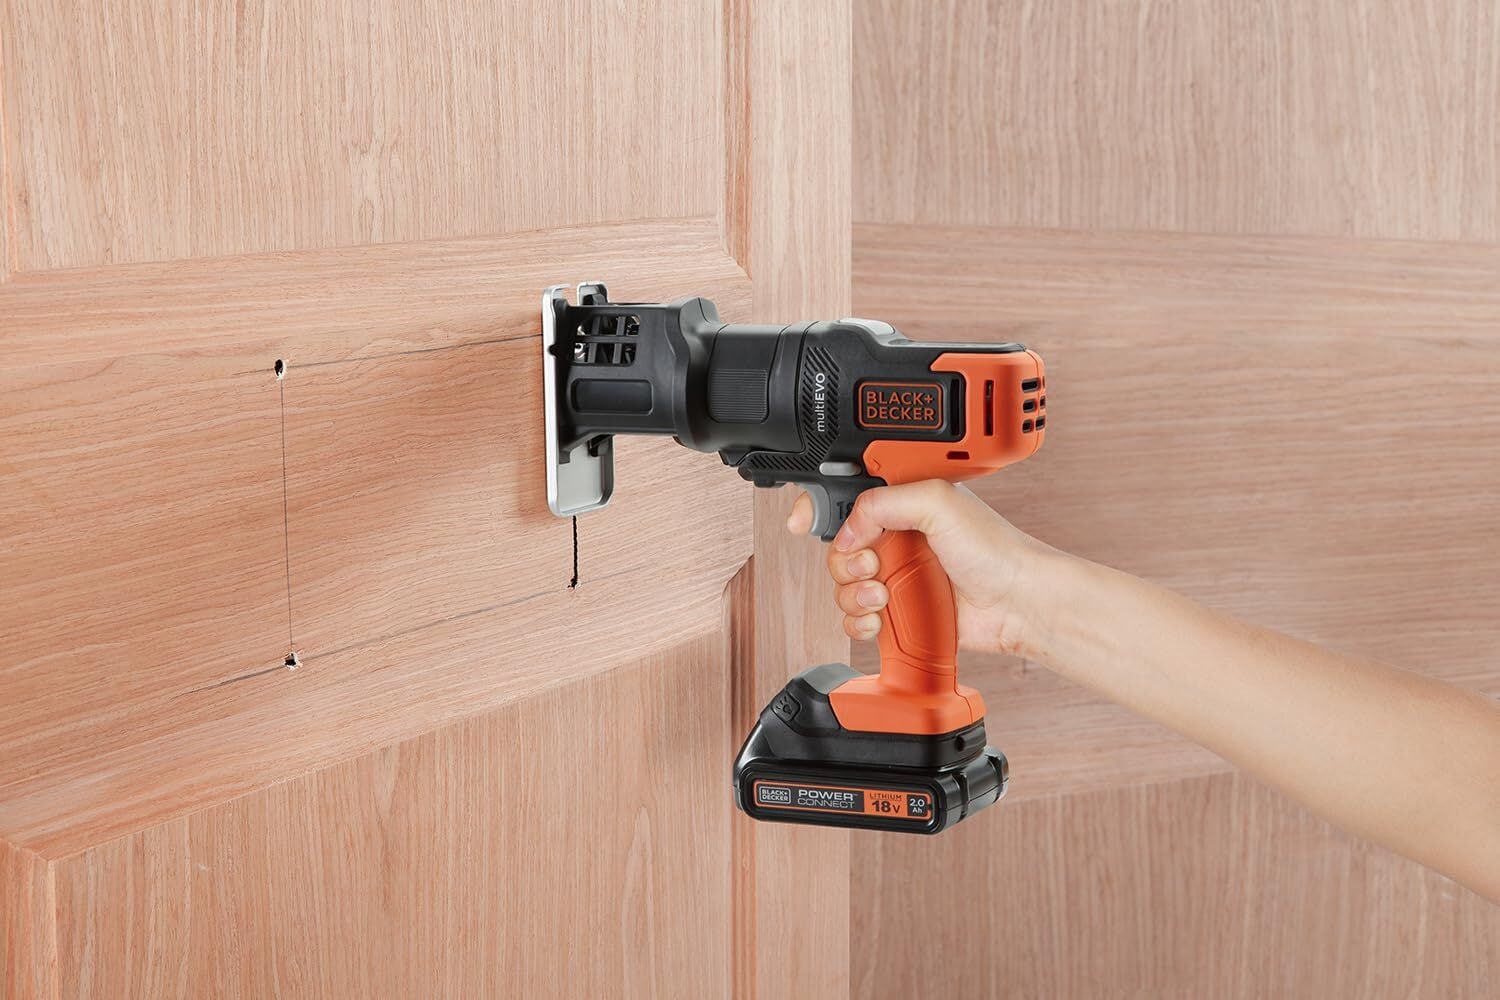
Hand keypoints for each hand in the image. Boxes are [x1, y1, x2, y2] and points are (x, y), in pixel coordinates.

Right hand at [785, 480, 1054, 654]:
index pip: (846, 497)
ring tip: (882, 595)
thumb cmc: (994, 549)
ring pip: (842, 584)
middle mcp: (896, 537)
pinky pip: (857, 618)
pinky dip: (858, 621)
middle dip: (844, 559)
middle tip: (873, 564)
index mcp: (902, 501)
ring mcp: (896, 575)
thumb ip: (883, 501)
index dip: (818, 508)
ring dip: (852, 593)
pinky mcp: (899, 612)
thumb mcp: (937, 501)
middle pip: (836, 546)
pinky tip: (879, 619)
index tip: (804, 523)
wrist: (1017, 603)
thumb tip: (847, 529)